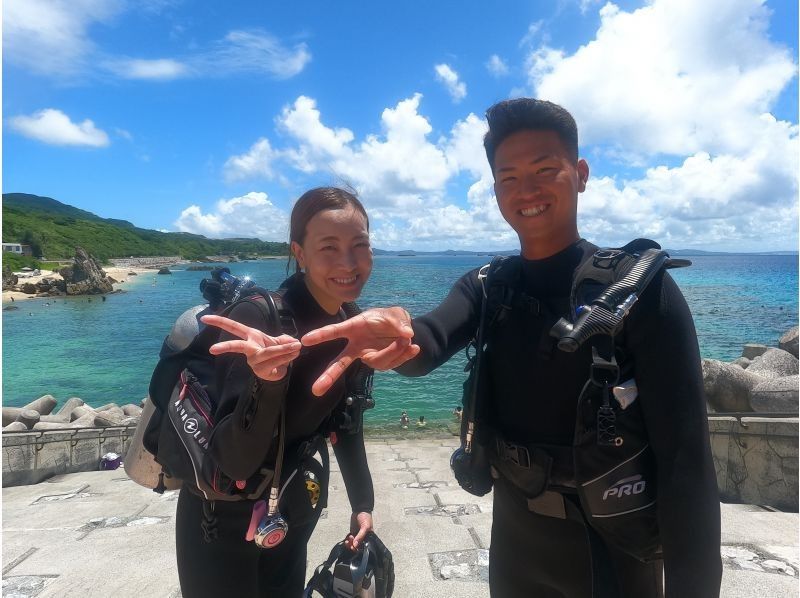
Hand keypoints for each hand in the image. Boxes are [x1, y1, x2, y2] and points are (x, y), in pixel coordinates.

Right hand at [201, 314, 301, 381]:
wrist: (280, 371)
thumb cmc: (276, 352)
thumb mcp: (280, 340)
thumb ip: (285, 338)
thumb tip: (291, 341)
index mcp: (251, 336)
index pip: (233, 327)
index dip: (219, 321)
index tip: (204, 318)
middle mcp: (249, 348)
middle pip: (236, 345)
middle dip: (226, 347)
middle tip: (212, 349)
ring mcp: (253, 361)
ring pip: (267, 353)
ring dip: (284, 349)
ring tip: (297, 345)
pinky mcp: (261, 371)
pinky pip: (275, 361)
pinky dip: (287, 356)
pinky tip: (294, 353)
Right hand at [301, 307, 420, 395]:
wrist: (403, 330)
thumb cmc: (390, 319)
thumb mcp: (395, 314)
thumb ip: (399, 322)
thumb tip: (407, 334)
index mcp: (355, 328)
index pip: (335, 331)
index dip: (321, 335)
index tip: (304, 341)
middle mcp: (358, 346)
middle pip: (341, 362)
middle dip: (329, 376)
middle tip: (315, 390)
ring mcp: (368, 356)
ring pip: (378, 361)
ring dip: (395, 351)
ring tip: (406, 338)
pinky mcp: (381, 363)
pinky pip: (392, 364)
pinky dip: (404, 356)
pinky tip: (413, 348)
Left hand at [345, 511, 372, 550]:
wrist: (360, 510)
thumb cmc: (366, 518)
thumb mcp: (365, 527)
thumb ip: (360, 536)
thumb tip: (355, 545)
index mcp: (369, 538)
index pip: (364, 547)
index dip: (358, 549)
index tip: (354, 547)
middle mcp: (363, 538)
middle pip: (357, 547)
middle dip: (353, 546)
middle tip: (349, 543)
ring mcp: (357, 536)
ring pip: (353, 544)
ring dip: (349, 544)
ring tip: (348, 539)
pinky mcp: (352, 533)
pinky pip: (349, 540)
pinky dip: (347, 541)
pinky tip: (346, 539)